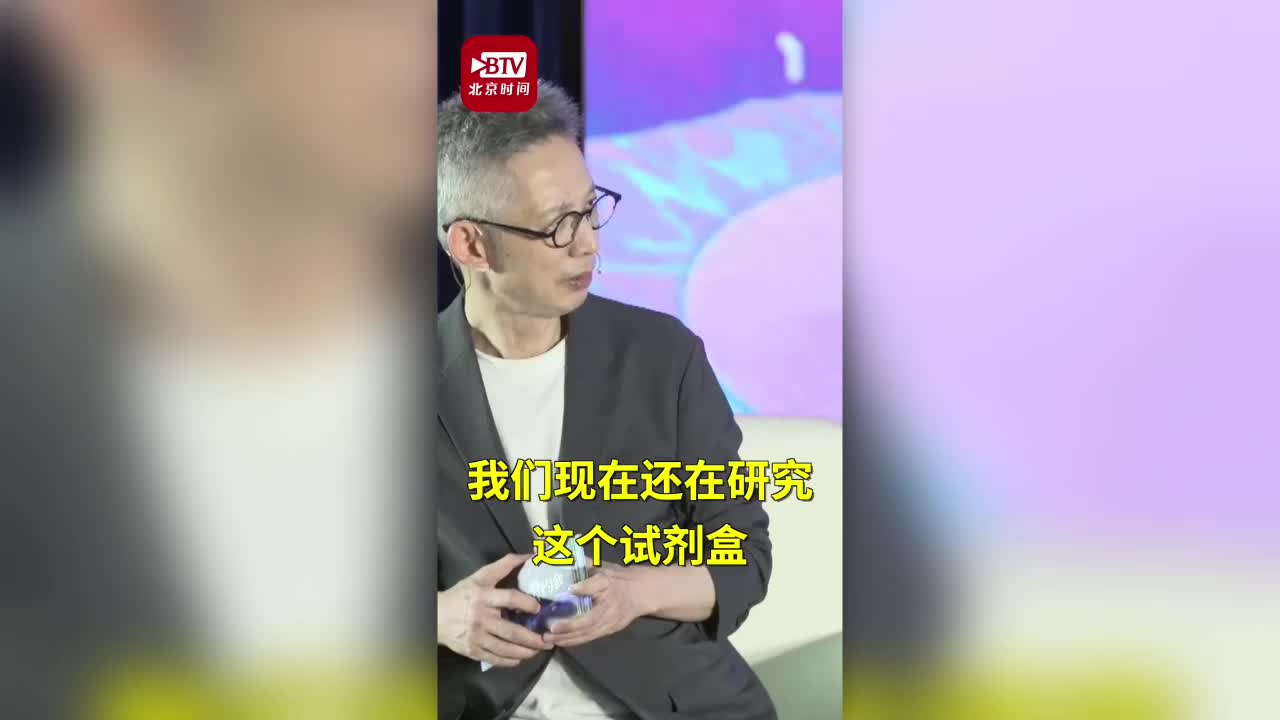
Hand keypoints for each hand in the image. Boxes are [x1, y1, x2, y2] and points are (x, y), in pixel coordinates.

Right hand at [438, 553, 553, 666]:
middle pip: (511, 631)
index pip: (509, 599)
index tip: (539, 608)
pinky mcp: (472, 651)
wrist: (436, 615)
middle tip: (547, 640)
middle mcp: (481, 618)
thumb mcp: (480, 577)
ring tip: (538, 650)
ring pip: (505, 648)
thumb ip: (504, 566)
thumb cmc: (461, 595)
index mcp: (483, 597)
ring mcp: (476, 637)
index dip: (527, 603)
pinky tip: (519, 658)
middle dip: (532, 638)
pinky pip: (494, 658)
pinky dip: (509, 661)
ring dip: (525, 652)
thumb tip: (528, 556)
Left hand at [544, 562, 649, 647]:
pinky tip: (560, 642)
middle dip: (569, 625)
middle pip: (590, 617)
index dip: (584, 587)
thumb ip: (586, 566)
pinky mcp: (610, 629)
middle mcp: (610, 603)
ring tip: (549, 639)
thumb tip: (564, 559)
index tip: (570, 588)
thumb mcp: (605, 568)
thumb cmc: (619, 578)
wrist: (642, 592)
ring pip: (588, 631)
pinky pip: (591, 637)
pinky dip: (574, 640)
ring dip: (568, 637)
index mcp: (609, 582)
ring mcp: (611, 619)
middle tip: (551, 627)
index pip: (598, 584)